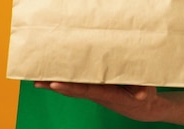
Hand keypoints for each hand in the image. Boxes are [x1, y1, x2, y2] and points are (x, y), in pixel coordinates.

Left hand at [34, 82, 164, 121]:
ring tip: (37, 79)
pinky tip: (52, 77)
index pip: (85, 90)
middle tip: (38, 81)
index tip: (55, 84)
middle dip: (54, 86)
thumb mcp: (146, 92)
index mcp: (107, 94)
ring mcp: (94, 90)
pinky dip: (64, 80)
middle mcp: (97, 93)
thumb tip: (142, 94)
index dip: (70, 87)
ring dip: (54, 83)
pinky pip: (76, 84)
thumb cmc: (144, 95)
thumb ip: (143, 91)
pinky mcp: (94, 86)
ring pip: (71, 87)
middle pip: (72, 89)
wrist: (142, 105)